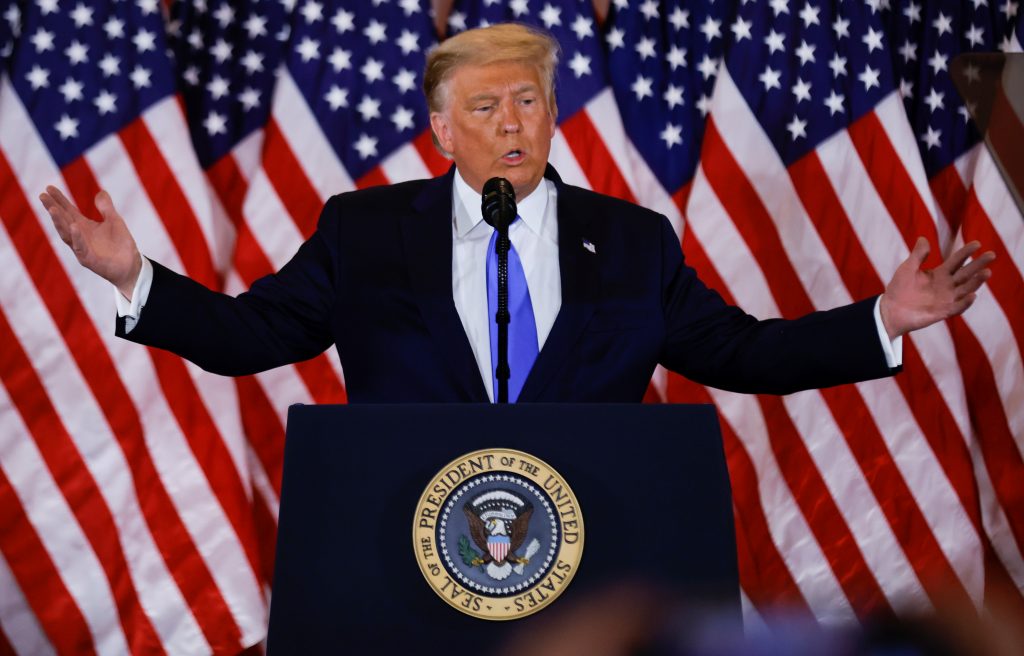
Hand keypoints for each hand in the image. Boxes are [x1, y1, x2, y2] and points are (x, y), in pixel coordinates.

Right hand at [39, 186, 141, 299]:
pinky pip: (80, 247)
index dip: (59, 199)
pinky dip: (77, 237)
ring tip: (52, 208)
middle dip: (52, 207)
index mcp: (83, 225)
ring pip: (66, 233)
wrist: (130, 265)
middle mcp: (78, 236)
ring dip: (59, 221)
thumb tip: (101, 192)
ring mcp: (81, 248)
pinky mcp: (88, 259)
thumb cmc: (120, 244)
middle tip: (43, 195)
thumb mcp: (114, 221)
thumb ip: (106, 208)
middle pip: (63, 220)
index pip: (68, 210)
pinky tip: (74, 226)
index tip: (49, 187)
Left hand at [880, 237, 994, 339]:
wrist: (890, 310)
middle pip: (966, 273)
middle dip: (978, 264)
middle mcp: (947, 285)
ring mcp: (946, 299)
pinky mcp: (943, 312)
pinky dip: (965, 302)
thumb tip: (923, 238)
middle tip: (991, 255)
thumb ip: (918, 255)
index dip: (966, 252)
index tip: (977, 244)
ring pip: (966, 289)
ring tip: (986, 272)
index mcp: (940, 274)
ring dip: (976, 282)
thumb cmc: (899, 288)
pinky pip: (957, 307)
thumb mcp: (908, 268)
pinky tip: (972, 295)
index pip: (957, 261)